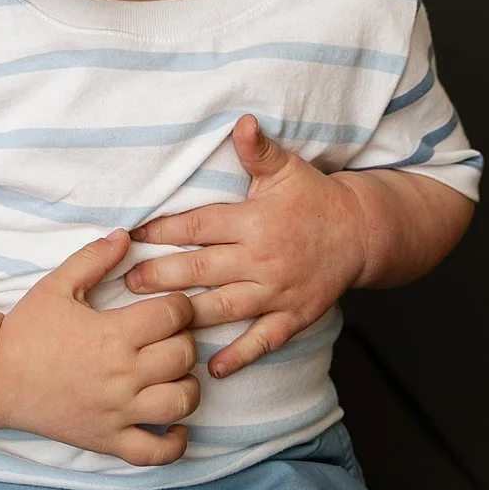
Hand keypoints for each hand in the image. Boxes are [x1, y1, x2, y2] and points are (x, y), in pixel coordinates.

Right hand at [0, 229, 199, 462]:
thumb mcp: (56, 285)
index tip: (170, 306)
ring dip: (187, 386)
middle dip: (185, 340)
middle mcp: (121, 376)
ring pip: (181, 403)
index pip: (173, 315)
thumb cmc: (26, 329)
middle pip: (184, 356)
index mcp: (112, 335)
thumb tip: (126, 236)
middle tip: (169, 336)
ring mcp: (117, 413)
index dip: (180, 305)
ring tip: (174, 375)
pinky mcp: (109, 441)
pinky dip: (175, 443)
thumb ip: (94, 258)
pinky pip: (157, 453)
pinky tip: (175, 426)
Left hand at [126, 115, 368, 377]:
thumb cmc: (314, 198)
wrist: (362, 233)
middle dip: (161, 276)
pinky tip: (212, 368)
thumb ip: (257, 150)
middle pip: (202, 270)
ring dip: (187, 315)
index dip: (161, 231)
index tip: (130, 234)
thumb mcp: (286, 169)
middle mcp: (263, 259)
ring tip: (152, 320)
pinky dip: (238, 356)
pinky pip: (263, 340)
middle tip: (127, 282)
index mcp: (254, 221)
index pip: (197, 227)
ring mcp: (277, 291)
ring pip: (224, 307)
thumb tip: (241, 121)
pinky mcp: (293, 315)